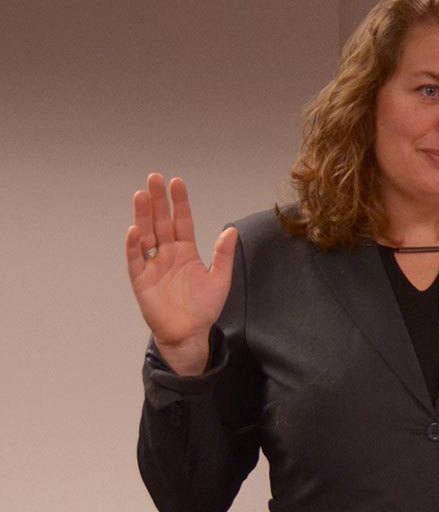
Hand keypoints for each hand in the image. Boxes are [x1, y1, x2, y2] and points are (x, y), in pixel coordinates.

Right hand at [125, 173, 237, 375]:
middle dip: (158, 200)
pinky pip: (135, 259)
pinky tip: (135, 229)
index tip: (177, 182)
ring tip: (142, 195)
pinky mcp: (141, 279)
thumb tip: (232, 229)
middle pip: (161, 221)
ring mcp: (153, 265)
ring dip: (143, 215)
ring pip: (146, 234)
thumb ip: (223, 254)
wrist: (189, 333)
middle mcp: (168, 253)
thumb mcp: (219, 278)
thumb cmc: (204, 307)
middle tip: (154, 177)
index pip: (182, 221)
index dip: (180, 203)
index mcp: (186, 251)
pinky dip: (134, 245)